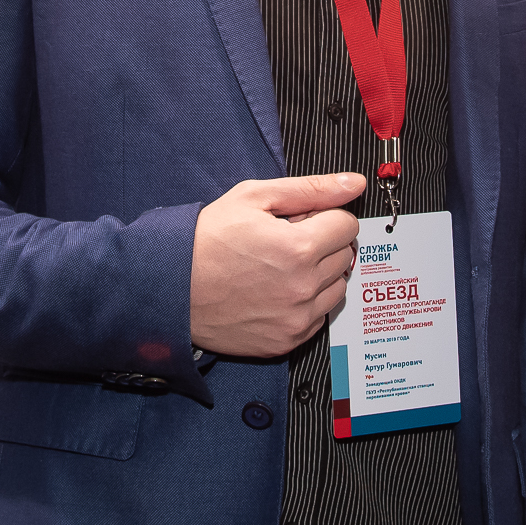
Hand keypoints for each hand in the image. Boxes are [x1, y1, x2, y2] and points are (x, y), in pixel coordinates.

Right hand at [187, 173, 362, 358]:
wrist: (171, 287)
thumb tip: (354, 184)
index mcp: (299, 247)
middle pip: (345, 255)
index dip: (325, 216)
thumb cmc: (206, 239)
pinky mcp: (287, 341)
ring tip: (282, 267)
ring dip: (320, 274)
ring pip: (338, 288)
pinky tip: (277, 291)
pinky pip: (320, 317)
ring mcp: (296, 318)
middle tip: (287, 241)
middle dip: (323, 243)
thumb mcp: (253, 198)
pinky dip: (307, 303)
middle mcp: (303, 287)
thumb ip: (311, 189)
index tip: (303, 220)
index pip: (347, 225)